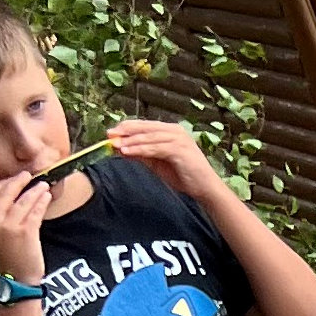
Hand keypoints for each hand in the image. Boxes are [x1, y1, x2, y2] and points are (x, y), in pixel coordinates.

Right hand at [0, 172, 49, 284]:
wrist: (14, 282)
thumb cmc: (5, 259)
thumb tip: (6, 194)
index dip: (3, 184)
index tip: (13, 180)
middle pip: (5, 192)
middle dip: (18, 181)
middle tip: (28, 175)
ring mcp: (8, 226)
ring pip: (23, 200)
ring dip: (34, 190)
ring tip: (43, 185)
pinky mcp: (26, 232)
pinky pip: (35, 211)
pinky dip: (42, 201)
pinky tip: (46, 197)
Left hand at [104, 119, 218, 198]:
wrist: (206, 189)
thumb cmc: (185, 177)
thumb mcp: (159, 164)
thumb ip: (143, 155)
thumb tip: (123, 149)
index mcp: (171, 131)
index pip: (145, 126)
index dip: (128, 128)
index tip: (112, 133)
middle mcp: (175, 131)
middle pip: (145, 127)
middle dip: (126, 131)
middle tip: (109, 135)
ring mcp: (178, 139)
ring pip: (149, 136)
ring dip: (131, 141)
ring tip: (116, 145)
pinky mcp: (179, 149)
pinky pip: (155, 147)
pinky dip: (140, 149)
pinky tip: (128, 152)